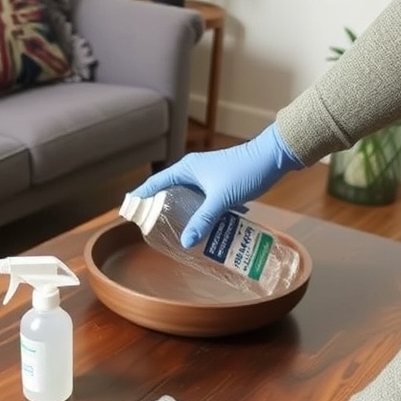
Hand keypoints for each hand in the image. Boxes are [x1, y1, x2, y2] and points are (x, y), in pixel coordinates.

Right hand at [131, 123, 302, 246]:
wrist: (273, 158)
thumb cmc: (244, 172)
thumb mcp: (221, 199)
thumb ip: (203, 220)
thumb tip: (185, 242)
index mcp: (187, 169)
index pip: (156, 183)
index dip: (141, 196)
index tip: (128, 208)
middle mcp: (194, 172)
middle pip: (170, 193)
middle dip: (163, 211)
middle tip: (153, 229)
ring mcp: (207, 179)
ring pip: (189, 200)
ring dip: (186, 216)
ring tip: (177, 234)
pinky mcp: (220, 186)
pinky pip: (205, 203)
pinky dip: (204, 216)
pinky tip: (205, 231)